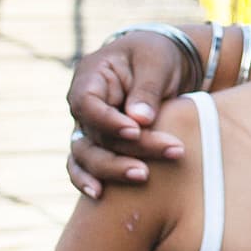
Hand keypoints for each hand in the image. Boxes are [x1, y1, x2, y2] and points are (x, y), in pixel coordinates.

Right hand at [64, 30, 194, 197]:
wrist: (164, 62)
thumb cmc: (157, 54)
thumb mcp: (156, 61)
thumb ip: (147, 88)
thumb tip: (140, 121)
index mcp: (90, 77)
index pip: (87, 105)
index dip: (107, 122)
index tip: (135, 131)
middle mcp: (82, 105)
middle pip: (94, 135)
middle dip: (130, 147)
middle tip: (168, 151)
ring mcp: (86, 126)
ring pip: (88, 156)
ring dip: (115, 168)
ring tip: (145, 175)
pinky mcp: (98, 143)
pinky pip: (84, 165)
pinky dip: (88, 180)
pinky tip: (100, 196)